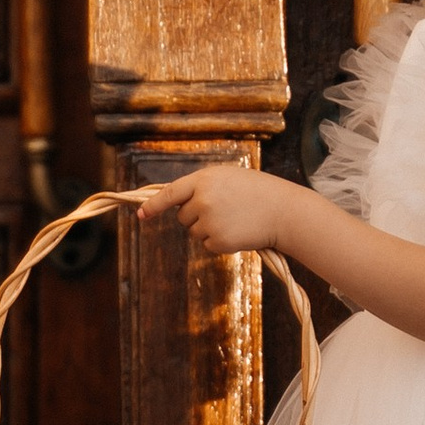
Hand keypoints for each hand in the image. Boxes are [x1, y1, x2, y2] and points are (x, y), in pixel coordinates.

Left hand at [131, 163, 287, 254]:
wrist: (283, 211)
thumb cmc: (257, 192)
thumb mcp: (227, 179)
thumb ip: (201, 187)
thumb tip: (177, 205)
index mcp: (204, 180)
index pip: (170, 193)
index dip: (153, 205)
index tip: (141, 215)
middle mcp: (202, 200)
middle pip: (182, 216)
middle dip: (196, 216)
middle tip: (225, 209)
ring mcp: (209, 221)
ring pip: (194, 232)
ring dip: (208, 229)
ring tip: (235, 218)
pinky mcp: (218, 241)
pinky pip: (207, 245)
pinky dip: (219, 242)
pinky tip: (238, 231)